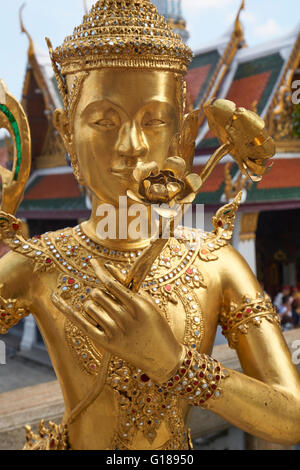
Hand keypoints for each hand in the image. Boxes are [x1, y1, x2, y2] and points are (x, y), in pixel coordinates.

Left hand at [51, 259, 183, 383]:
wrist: (163, 357)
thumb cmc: (157, 326)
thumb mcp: (148, 303)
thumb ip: (128, 285)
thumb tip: (108, 268)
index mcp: (137, 305)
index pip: (111, 283)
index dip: (100, 271)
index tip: (92, 262)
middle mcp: (125, 318)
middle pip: (97, 294)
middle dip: (100, 294)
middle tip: (111, 302)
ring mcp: (115, 331)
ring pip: (89, 307)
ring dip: (94, 306)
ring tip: (108, 314)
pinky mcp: (106, 343)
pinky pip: (81, 323)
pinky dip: (66, 310)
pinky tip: (54, 298)